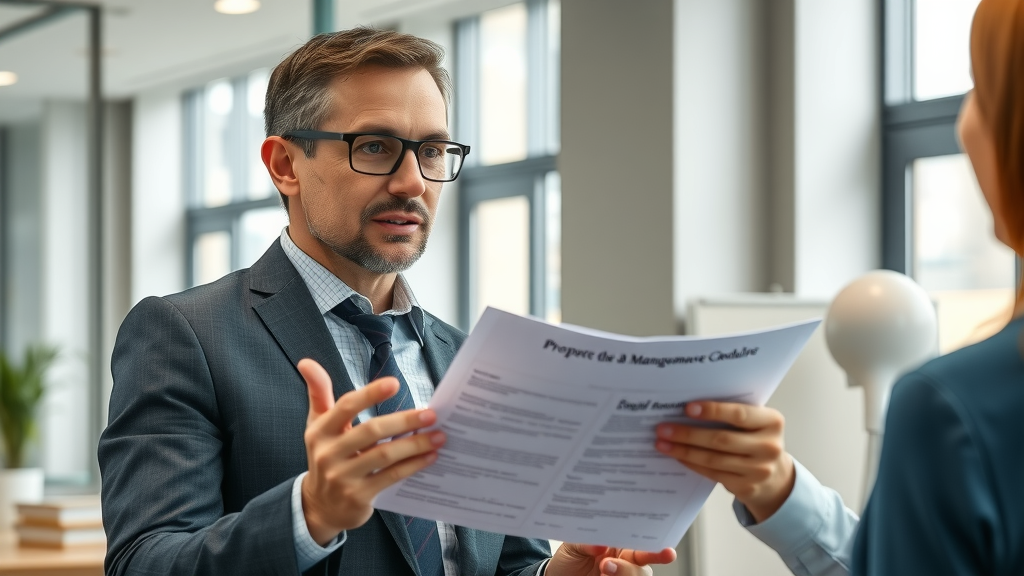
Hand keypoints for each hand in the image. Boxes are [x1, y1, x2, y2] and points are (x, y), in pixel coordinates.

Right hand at [298, 358, 444, 543]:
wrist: (320, 506)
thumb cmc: (326, 456)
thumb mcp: (317, 425)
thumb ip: (318, 393)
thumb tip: (307, 361)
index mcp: (320, 431)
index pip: (346, 406)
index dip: (370, 394)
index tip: (395, 384)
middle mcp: (328, 453)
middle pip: (371, 431)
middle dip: (404, 421)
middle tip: (431, 414)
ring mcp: (342, 477)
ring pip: (384, 455)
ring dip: (414, 444)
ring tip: (438, 435)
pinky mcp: (358, 496)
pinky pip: (390, 477)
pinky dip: (412, 465)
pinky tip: (430, 456)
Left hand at [547, 543, 675, 575]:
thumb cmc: (567, 559)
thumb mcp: (571, 545)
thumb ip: (585, 542)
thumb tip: (599, 543)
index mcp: (620, 544)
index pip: (643, 543)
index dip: (657, 548)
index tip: (667, 552)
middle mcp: (625, 563)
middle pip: (643, 568)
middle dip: (632, 569)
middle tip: (607, 565)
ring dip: (622, 575)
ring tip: (601, 570)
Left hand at [655, 401, 794, 522]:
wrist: (776, 477)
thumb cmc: (758, 439)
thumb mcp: (756, 422)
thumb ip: (733, 413)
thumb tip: (689, 407)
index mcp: (772, 422)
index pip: (739, 415)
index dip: (712, 411)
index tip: (687, 408)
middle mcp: (768, 446)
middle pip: (721, 439)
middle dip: (688, 434)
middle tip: (663, 428)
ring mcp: (758, 470)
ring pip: (713, 459)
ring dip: (684, 450)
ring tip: (663, 443)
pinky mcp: (746, 487)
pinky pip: (712, 473)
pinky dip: (691, 463)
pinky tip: (677, 455)